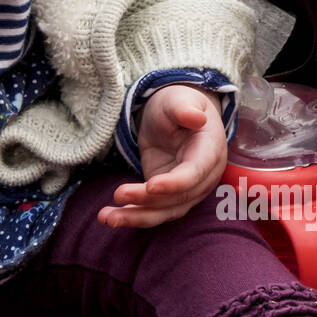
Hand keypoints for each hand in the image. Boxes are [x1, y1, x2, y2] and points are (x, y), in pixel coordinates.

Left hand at [97, 86, 227, 227]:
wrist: (174, 115)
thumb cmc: (178, 104)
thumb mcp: (178, 99)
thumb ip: (184, 109)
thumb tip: (196, 118)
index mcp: (210, 151)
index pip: (195, 173)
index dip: (175, 183)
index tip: (151, 186)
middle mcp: (203, 177)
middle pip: (178, 198)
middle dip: (147, 201)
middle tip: (117, 195)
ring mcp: (187, 190)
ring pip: (165, 211)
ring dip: (136, 216)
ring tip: (106, 217)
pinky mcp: (169, 196)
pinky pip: (154, 210)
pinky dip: (134, 215)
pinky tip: (111, 216)